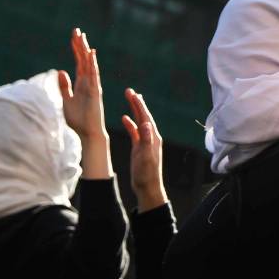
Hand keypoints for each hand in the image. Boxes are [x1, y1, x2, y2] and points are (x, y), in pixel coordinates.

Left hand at [58, 28, 107, 140]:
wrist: (87, 133)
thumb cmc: (78, 120)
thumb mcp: (66, 101)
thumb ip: (64, 87)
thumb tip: (60, 71)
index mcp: (81, 84)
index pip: (79, 63)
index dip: (76, 50)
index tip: (74, 37)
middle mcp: (88, 82)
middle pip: (84, 60)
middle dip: (80, 46)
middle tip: (77, 31)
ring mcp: (92, 86)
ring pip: (88, 64)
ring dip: (85, 51)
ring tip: (82, 37)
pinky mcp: (94, 91)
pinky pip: (93, 75)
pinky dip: (92, 64)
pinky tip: (90, 53)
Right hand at [122, 89, 167, 212]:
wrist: (147, 187)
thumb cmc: (146, 174)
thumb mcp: (145, 156)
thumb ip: (145, 140)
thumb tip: (145, 123)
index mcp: (153, 138)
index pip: (146, 117)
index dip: (139, 105)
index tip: (133, 94)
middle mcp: (151, 137)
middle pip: (144, 116)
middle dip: (137, 103)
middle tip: (130, 91)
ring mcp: (146, 142)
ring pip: (140, 121)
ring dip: (134, 110)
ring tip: (129, 99)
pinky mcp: (140, 148)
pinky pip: (135, 132)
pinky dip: (130, 124)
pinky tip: (124, 118)